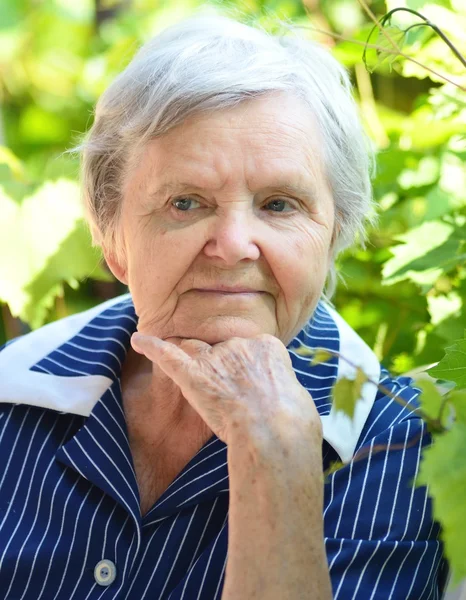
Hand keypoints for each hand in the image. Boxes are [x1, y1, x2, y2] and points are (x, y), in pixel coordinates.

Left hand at [131, 333, 321, 447]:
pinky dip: (151, 346)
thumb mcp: (297, 396)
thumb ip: (281, 387)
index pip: (250, 348)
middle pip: (222, 348)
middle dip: (221, 363)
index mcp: (267, 346)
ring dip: (189, 353)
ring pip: (195, 349)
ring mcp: (215, 358)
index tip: (252, 384)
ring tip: (182, 356)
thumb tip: (280, 396)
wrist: (275, 431)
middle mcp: (240, 345)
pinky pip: (167, 355)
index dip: (248, 367)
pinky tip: (138, 339)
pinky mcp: (193, 375)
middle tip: (225, 386)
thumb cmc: (292, 422)